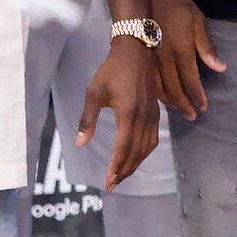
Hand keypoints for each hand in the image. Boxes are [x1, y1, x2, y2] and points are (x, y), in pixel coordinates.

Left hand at [80, 35, 161, 189]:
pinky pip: (153, 138)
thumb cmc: (111, 71)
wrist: (136, 52)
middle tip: (112, 184)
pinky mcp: (156, 112)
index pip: (124, 147)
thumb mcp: (94, 93)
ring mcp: (153, 115)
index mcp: (128, 113)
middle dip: (125, 170)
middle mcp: (144, 117)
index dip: (116, 166)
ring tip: (122, 174)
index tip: (108, 181)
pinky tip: (136, 157)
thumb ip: (88, 120)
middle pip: (137, 152)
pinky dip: (144, 152)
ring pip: (148, 147)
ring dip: (136, 164)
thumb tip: (80, 144)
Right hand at [153, 0, 222, 118]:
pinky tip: (163, 99)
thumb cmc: (177, 4)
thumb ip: (207, 46)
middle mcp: (164, 58)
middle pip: (174, 89)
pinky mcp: (141, 58)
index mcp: (181, 49)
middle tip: (193, 116)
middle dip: (184, 104)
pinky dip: (156, 93)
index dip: (197, 96)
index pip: (190, 80)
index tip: (204, 108)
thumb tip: (221, 68)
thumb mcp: (198, 20)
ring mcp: (150, 59)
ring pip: (159, 88)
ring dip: (170, 102)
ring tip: (180, 110)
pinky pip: (148, 81)